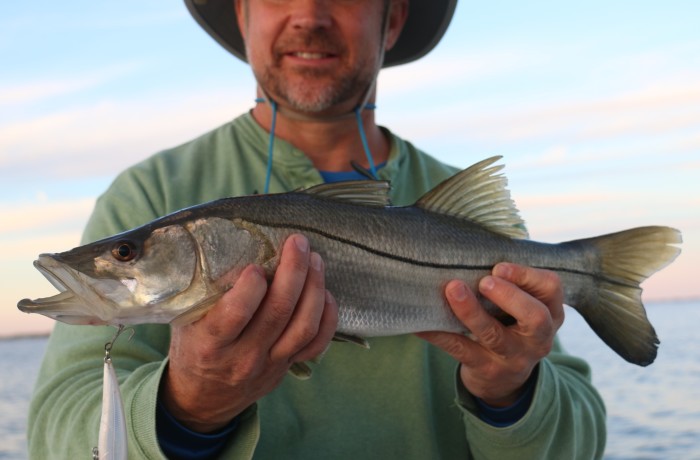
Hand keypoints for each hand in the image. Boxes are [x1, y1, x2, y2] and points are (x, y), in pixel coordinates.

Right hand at [161, 234, 337, 431]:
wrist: (201, 399)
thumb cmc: (192, 349)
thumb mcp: (184, 322)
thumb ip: (205, 293)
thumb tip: (231, 247)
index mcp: (211, 344)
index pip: (236, 313)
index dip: (251, 286)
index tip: (256, 264)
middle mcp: (244, 356)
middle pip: (278, 312)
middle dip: (293, 271)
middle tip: (298, 242)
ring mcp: (270, 364)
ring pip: (303, 326)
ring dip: (314, 288)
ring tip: (315, 260)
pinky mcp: (288, 367)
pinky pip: (317, 344)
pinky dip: (328, 317)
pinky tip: (325, 293)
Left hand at [417, 263, 563, 406]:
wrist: (504, 380)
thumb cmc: (510, 327)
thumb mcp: (523, 308)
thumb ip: (512, 283)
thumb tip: (471, 249)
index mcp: (550, 314)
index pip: (551, 289)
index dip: (527, 276)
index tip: (499, 266)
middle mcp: (538, 338)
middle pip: (535, 317)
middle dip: (510, 296)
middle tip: (485, 281)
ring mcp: (513, 357)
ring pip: (494, 335)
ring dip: (472, 311)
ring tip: (453, 290)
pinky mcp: (486, 369)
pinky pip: (460, 349)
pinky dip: (439, 334)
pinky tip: (421, 323)